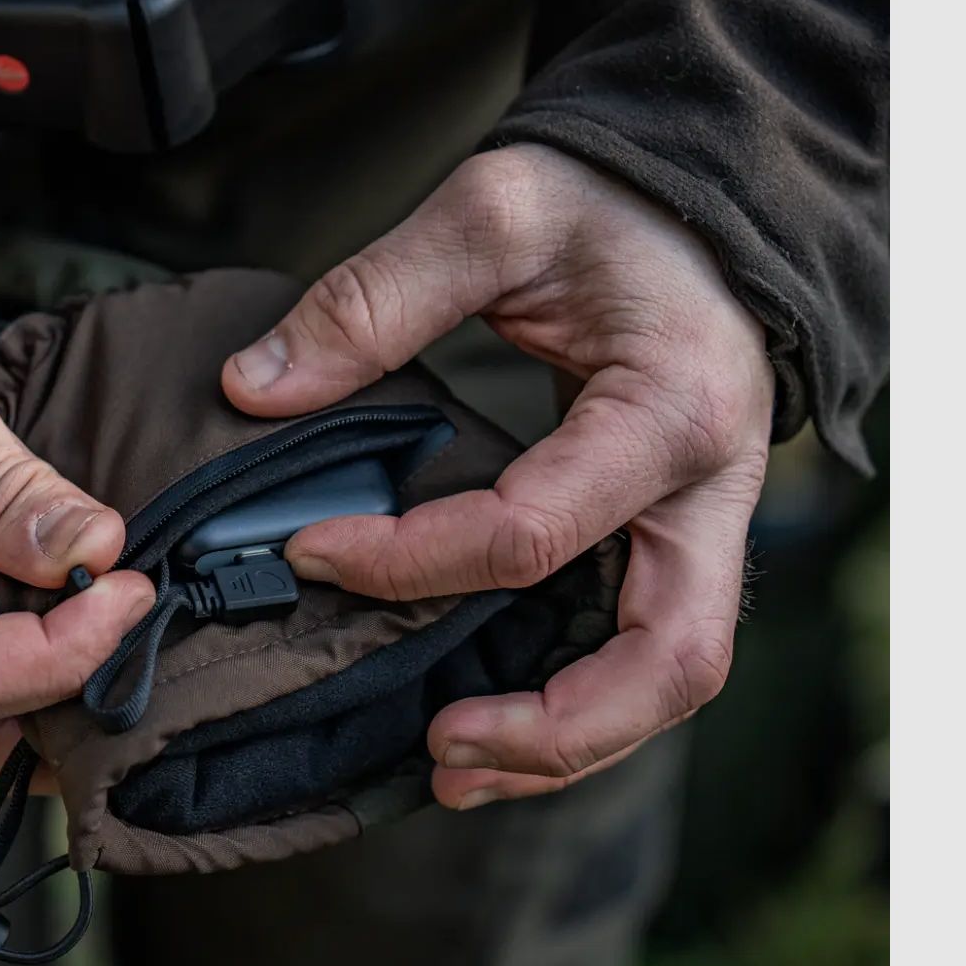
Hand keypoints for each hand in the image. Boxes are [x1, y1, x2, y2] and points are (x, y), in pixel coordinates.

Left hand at [222, 145, 773, 809]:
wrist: (703, 202)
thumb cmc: (608, 201)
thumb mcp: (493, 213)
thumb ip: (373, 299)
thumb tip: (253, 390)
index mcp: (669, 412)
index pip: (530, 535)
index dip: (407, 562)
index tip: (308, 554)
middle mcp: (712, 491)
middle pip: (668, 664)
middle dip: (552, 730)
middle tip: (436, 748)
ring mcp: (709, 523)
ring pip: (670, 677)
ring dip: (571, 743)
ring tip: (454, 764)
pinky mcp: (682, 535)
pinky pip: (647, 647)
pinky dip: (580, 702)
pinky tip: (496, 717)